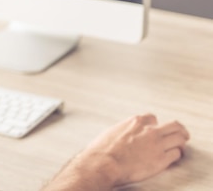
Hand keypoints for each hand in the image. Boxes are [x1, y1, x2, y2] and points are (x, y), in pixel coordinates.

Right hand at [44, 113, 189, 189]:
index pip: (153, 118)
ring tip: (180, 147)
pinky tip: (171, 158)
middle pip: (174, 125)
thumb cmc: (102, 150)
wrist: (103, 164)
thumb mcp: (112, 132)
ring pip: (180, 138)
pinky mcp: (161, 160)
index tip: (156, 130)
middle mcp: (149, 131)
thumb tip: (125, 134)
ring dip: (181, 142)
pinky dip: (176, 155)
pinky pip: (176, 154)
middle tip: (180, 135)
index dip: (156, 125)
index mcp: (135, 122)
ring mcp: (157, 144)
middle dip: (178, 130)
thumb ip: (124, 130)